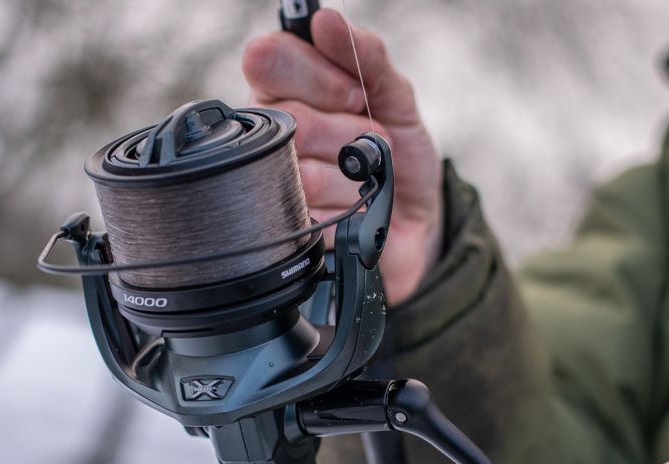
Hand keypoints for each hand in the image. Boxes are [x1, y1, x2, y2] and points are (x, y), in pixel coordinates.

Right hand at [242, 9, 442, 305]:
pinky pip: (314, 214)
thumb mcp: (396, 96)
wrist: (413, 215)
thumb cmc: (399, 151)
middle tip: (371, 136)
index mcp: (287, 89)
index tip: (355, 93)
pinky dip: (350, 208)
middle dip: (347, 130)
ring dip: (354, 174)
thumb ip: (366, 57)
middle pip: (291, 120)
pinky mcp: (291, 225)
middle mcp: (274, 132)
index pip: (267, 61)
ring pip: (304, 172)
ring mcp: (278, 180)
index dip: (318, 77)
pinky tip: (357, 205)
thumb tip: (325, 21)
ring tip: (367, 174)